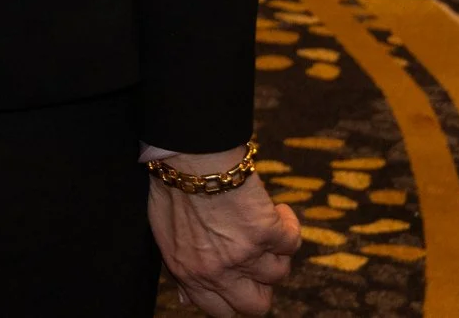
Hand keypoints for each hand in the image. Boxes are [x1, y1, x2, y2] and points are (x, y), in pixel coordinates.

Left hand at [150, 163, 301, 316]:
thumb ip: (180, 270)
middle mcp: (218, 272)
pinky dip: (289, 224)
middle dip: (261, 284)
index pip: (221, 311)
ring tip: (261, 223)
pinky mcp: (267, 233)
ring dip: (275, 249)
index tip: (239, 280)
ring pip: (279, 272)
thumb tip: (186, 299)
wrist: (190, 155)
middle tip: (257, 258)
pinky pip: (293, 242)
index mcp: (190, 274)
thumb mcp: (165, 236)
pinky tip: (277, 210)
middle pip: (257, 305)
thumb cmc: (174, 188)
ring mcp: (245, 254)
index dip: (233, 297)